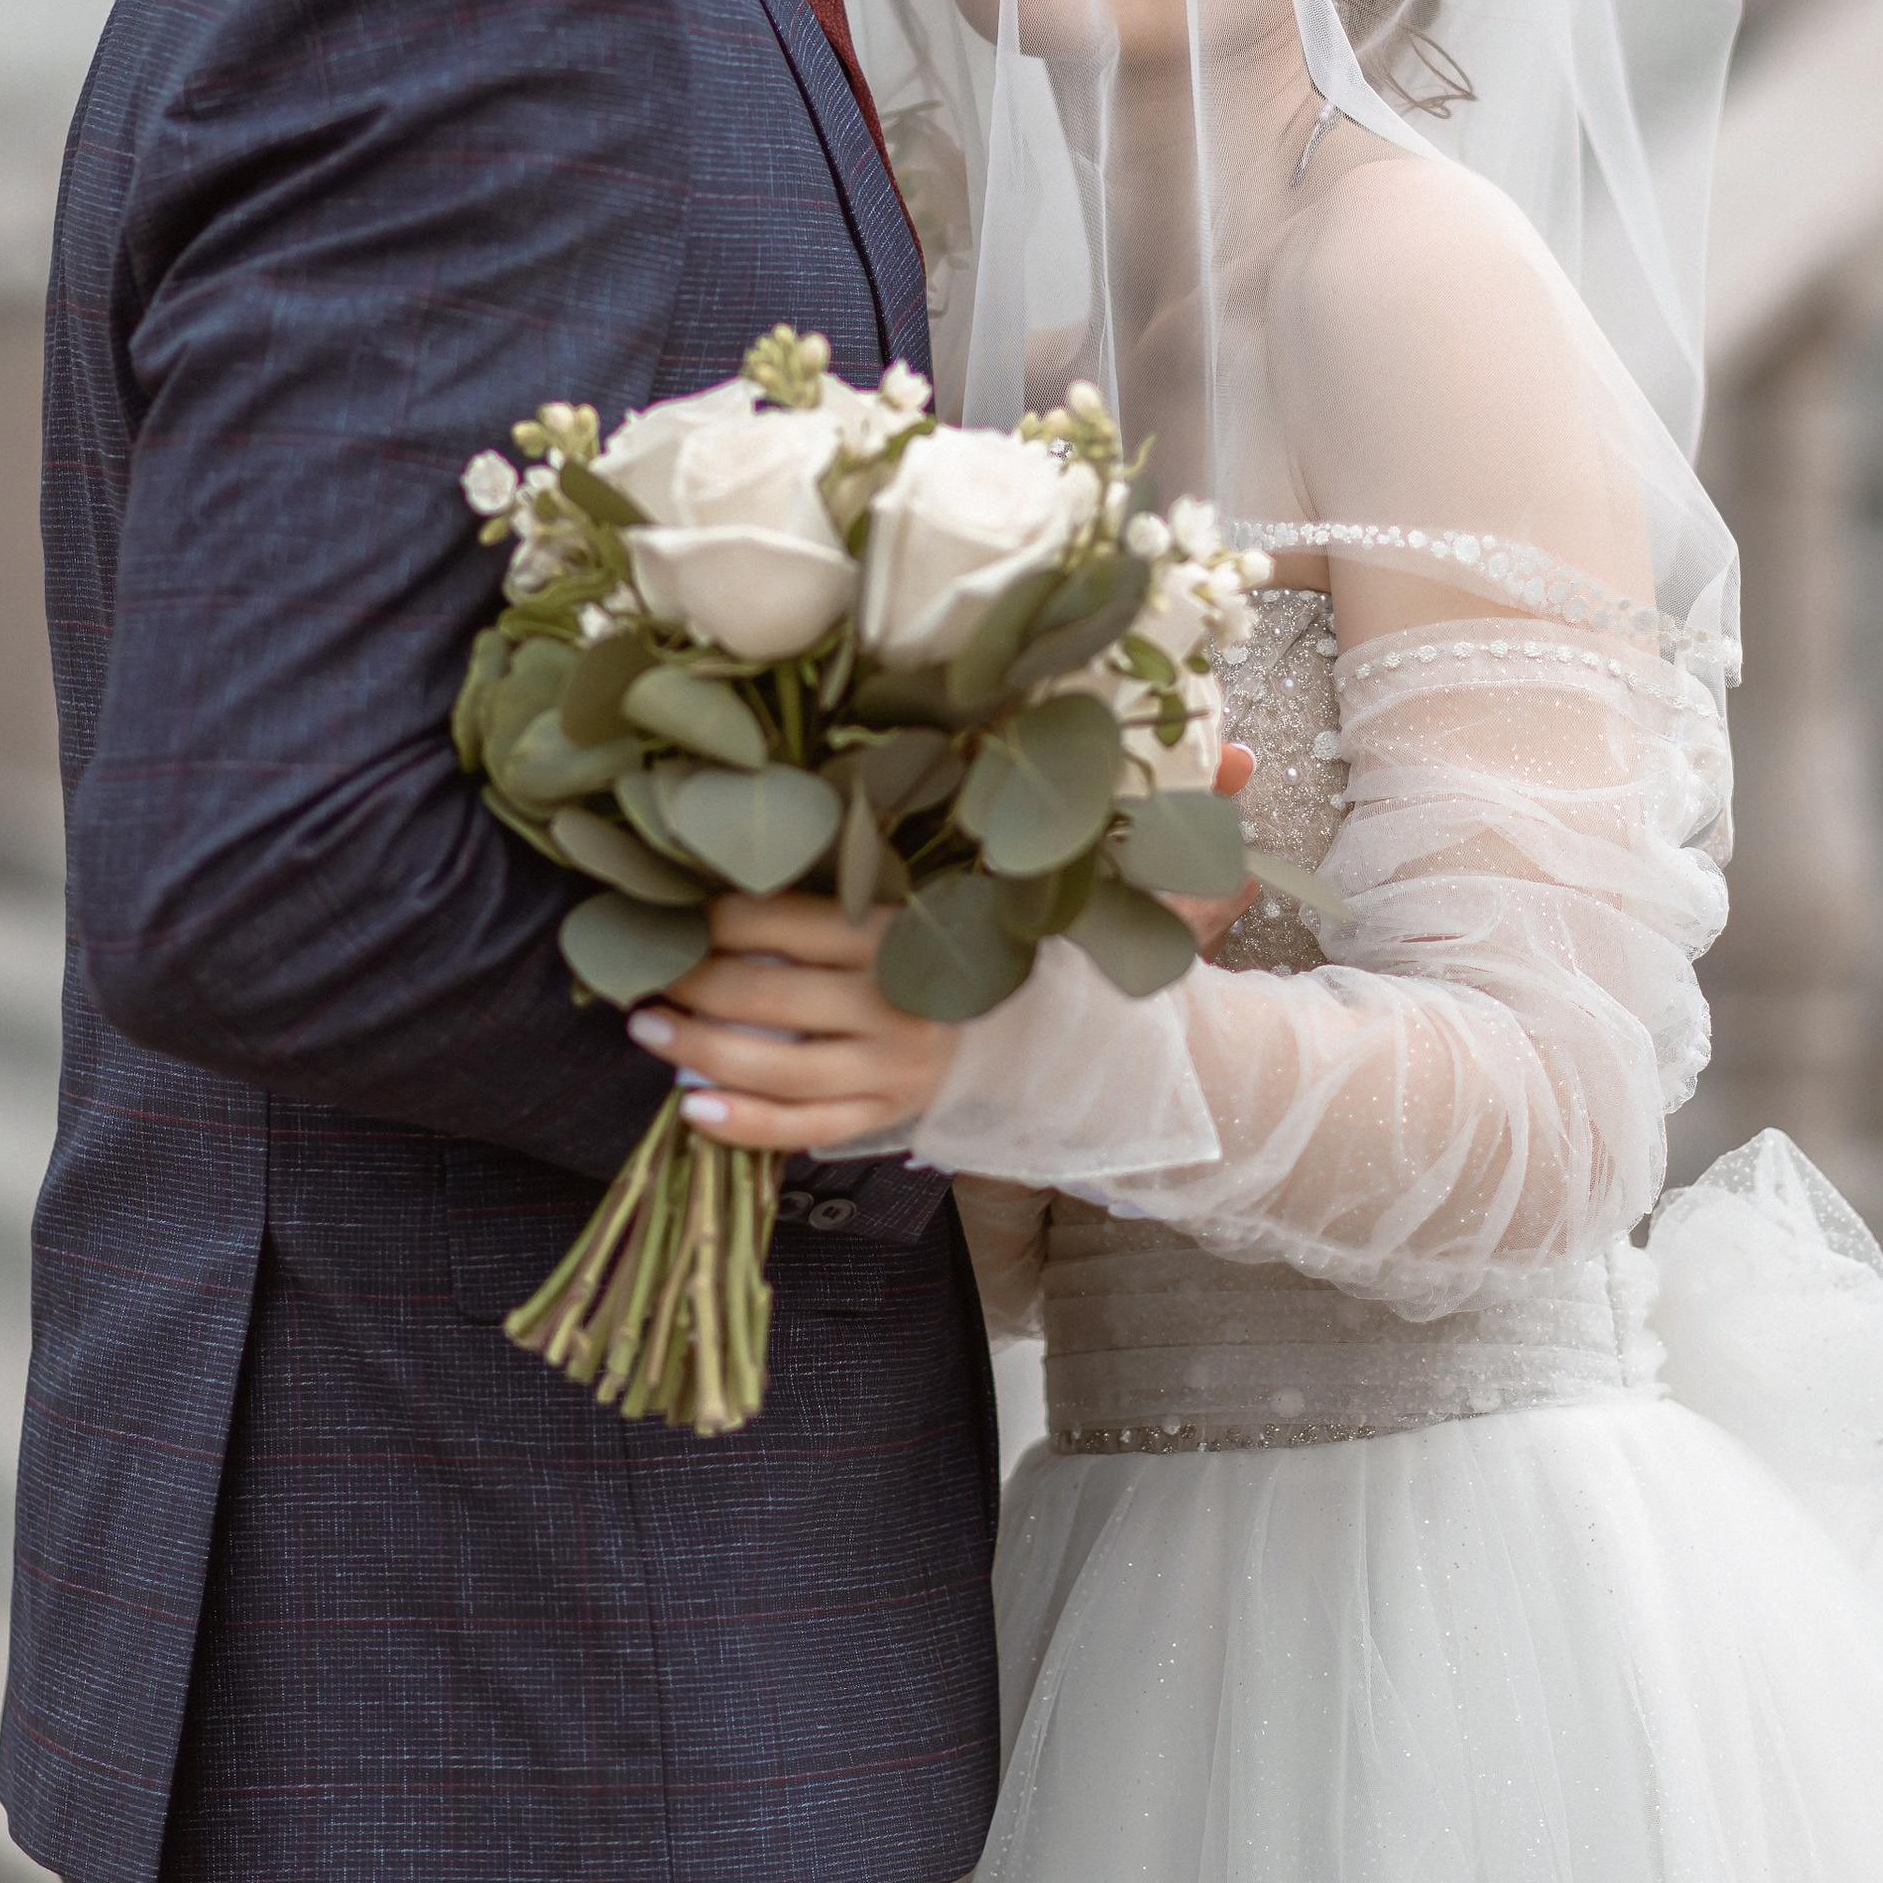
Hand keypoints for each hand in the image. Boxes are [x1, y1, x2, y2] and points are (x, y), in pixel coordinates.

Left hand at [634, 742, 1261, 1151]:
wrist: (1130, 1088)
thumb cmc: (1101, 976)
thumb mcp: (1131, 892)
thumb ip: (1165, 819)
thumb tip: (1251, 749)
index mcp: (935, 935)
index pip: (805, 913)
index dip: (730, 903)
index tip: (676, 886)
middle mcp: (904, 1003)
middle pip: (770, 986)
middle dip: (693, 973)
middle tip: (631, 959)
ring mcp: (897, 1071)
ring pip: (774, 1059)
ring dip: (696, 1043)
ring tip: (642, 1026)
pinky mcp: (898, 1123)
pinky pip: (807, 1133)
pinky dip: (744, 1127)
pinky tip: (692, 1113)